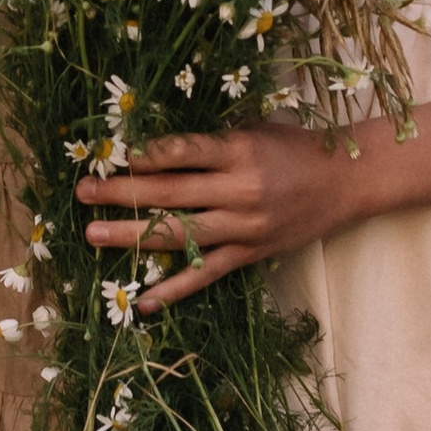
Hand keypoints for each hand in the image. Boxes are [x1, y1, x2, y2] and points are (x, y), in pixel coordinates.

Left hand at [77, 123, 363, 309]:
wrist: (347, 182)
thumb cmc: (296, 147)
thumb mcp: (255, 130)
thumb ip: (211, 142)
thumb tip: (154, 148)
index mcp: (238, 150)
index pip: (181, 153)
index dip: (142, 156)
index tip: (110, 158)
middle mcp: (239, 189)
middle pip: (169, 193)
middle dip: (122, 193)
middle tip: (83, 192)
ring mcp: (243, 227)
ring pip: (179, 234)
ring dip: (131, 235)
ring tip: (92, 233)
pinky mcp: (250, 254)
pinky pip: (205, 274)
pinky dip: (173, 289)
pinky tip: (141, 300)